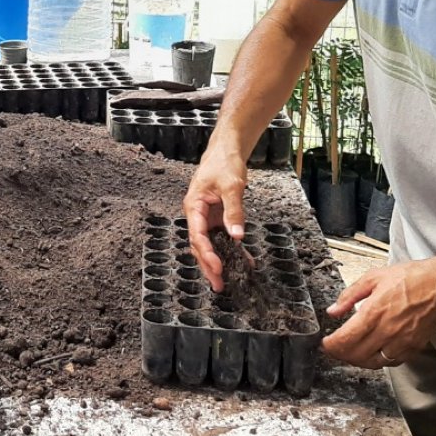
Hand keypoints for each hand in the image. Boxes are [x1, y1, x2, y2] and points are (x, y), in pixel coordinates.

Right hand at [183, 149, 247, 291]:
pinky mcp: (217, 218)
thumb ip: (234, 210)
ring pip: (209, 245)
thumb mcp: (231, 186)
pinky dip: (231, 250)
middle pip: (200, 245)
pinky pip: (222, 238)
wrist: (226, 151)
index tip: (218, 267)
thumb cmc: (223, 163)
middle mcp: (197, 215)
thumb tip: (237, 235)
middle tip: (219, 284)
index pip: (197, 236)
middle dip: (208, 266)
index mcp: (193, 206)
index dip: (207, 254)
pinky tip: (242, 261)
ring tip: (225, 281)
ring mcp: (207, 218)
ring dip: (217, 262)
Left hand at [322, 258, 435, 368]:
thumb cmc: (411, 278)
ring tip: (349, 351)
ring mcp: (402, 342)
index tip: (324, 343)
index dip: (331, 345)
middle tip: (333, 348)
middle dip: (340, 354)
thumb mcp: (373, 277)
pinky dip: (377, 361)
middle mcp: (388, 331)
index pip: (346, 339)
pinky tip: (371, 351)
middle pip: (356, 355)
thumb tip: (333, 311)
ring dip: (357, 360)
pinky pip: (391, 362)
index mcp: (375, 312)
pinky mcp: (414, 347)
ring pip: (373, 363)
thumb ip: (349, 296)